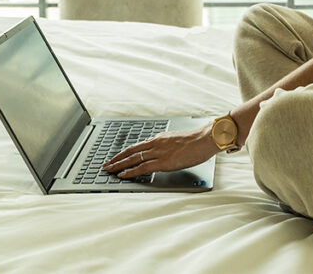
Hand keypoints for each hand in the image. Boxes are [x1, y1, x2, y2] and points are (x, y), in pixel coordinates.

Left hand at [102, 122, 218, 178]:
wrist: (206, 138)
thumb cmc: (197, 140)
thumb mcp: (179, 141)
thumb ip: (168, 146)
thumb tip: (165, 152)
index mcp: (160, 138)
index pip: (137, 145)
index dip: (125, 152)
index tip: (117, 157)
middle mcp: (156, 143)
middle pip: (131, 151)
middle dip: (117, 158)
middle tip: (106, 164)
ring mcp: (159, 152)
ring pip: (133, 159)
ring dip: (119, 165)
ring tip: (109, 170)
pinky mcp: (163, 162)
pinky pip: (142, 167)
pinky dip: (130, 171)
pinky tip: (122, 175)